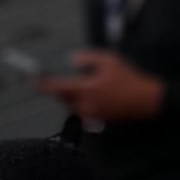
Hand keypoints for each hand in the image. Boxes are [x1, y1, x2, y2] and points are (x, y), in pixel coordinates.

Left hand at [38, 50, 164, 122]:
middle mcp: (84, 105)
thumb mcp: (110, 60)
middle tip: (58, 78)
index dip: (43, 83)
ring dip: (70, 95)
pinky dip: (80, 102)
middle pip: (62, 97)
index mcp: (85, 90)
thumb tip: (72, 60)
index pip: (57, 87)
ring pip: (71, 104)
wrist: (147, 101)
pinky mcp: (97, 121)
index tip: (33, 79)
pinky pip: (81, 110)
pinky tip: (91, 94)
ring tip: (79, 85)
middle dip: (59, 88)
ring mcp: (91, 115)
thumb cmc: (129, 79)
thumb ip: (88, 58)